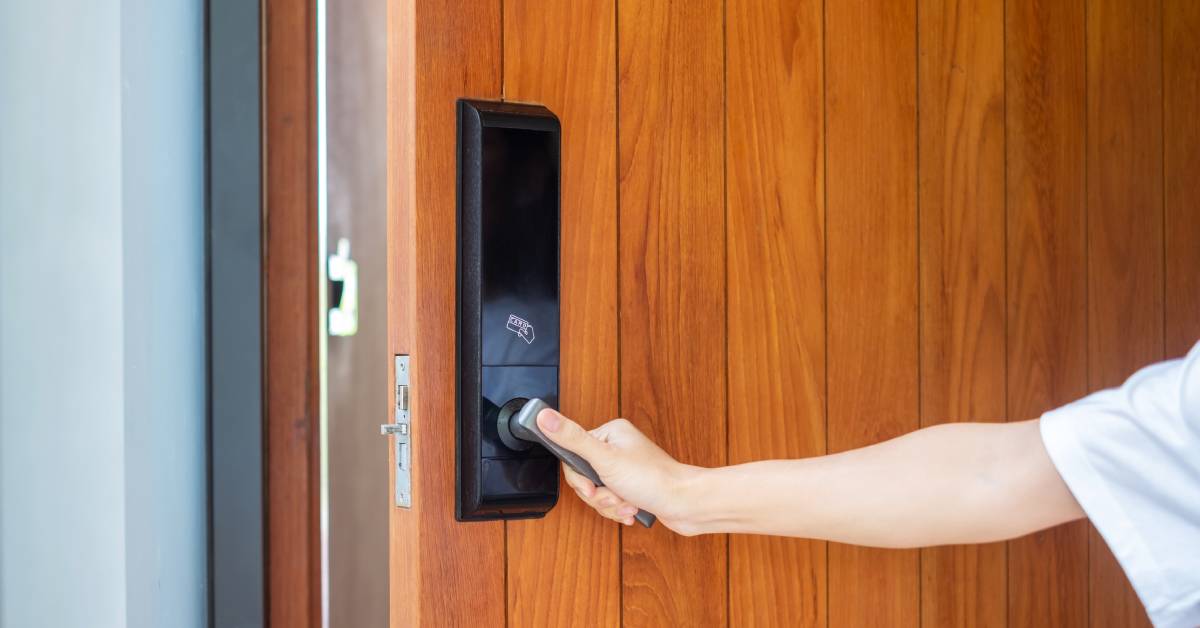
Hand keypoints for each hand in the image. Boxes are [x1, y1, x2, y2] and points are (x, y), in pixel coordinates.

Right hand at [535, 409, 699, 532]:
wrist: (686, 504)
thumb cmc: (653, 479)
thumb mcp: (604, 459)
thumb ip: (571, 438)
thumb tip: (543, 416)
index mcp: (610, 433)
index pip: (573, 455)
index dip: (579, 478)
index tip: (590, 487)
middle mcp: (617, 447)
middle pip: (584, 477)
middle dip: (598, 495)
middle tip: (613, 495)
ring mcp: (625, 468)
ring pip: (597, 493)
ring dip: (610, 504)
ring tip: (627, 503)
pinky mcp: (631, 487)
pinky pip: (611, 501)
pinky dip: (619, 510)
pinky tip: (632, 510)